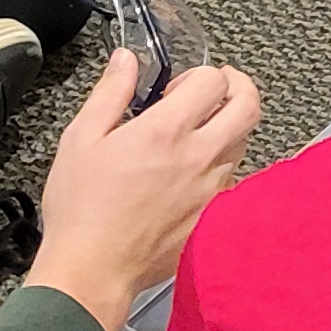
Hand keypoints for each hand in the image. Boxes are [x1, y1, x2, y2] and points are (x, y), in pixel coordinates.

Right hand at [26, 51, 263, 330]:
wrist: (93, 270)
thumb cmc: (81, 209)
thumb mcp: (82, 138)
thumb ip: (110, 92)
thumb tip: (127, 60)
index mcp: (166, 131)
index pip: (214, 80)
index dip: (200, 74)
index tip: (178, 87)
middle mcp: (199, 157)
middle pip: (249, 105)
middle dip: (237, 87)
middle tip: (215, 90)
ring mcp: (212, 188)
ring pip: (244, 141)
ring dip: (230, 125)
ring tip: (198, 131)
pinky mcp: (213, 215)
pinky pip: (233, 177)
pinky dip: (222, 162)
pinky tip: (192, 169)